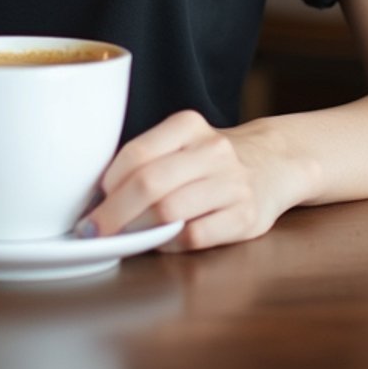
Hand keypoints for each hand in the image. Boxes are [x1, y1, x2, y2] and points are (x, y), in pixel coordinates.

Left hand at [77, 110, 306, 252]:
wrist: (273, 163)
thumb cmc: (211, 159)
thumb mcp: (183, 142)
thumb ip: (148, 159)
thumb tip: (99, 195)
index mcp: (188, 125)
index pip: (137, 153)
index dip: (109, 181)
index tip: (94, 200)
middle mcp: (212, 150)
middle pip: (150, 183)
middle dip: (114, 212)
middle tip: (95, 229)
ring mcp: (232, 184)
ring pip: (171, 211)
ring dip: (139, 230)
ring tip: (124, 237)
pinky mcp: (247, 217)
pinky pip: (195, 236)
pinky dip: (170, 243)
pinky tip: (161, 241)